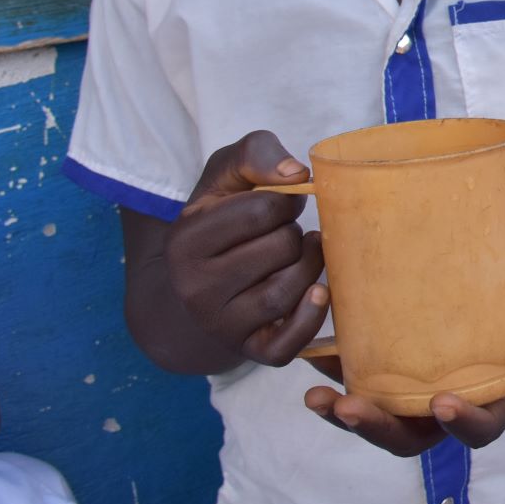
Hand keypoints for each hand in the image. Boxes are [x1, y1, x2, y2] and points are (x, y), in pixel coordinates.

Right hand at [165, 131, 328, 365]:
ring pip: (285, 292)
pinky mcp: (248, 350)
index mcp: (185, 240)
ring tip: (303, 254)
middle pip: (280, 249)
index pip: (262, 210)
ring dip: (309, 266)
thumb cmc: (223, 216)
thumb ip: (255, 154)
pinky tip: (319, 293)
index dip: (284, 201)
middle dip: (294, 233)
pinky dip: (310, 319)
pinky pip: (286, 346)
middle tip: (287, 234)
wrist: (200, 280)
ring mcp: (220, 323)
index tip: (277, 206)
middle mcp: (194, 288)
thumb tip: (296, 176)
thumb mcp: (227, 173)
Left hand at [302, 311, 504, 456]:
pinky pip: (365, 383)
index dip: (460, 423)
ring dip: (343, 412)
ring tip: (314, 396)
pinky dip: (339, 373)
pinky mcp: (398, 380)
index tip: (442, 402)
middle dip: (376, 428)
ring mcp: (418, 403)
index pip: (477, 432)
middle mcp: (447, 418)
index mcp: (492, 414)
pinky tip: (315, 355)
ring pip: (378, 419)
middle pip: (409, 438)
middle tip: (348, 406)